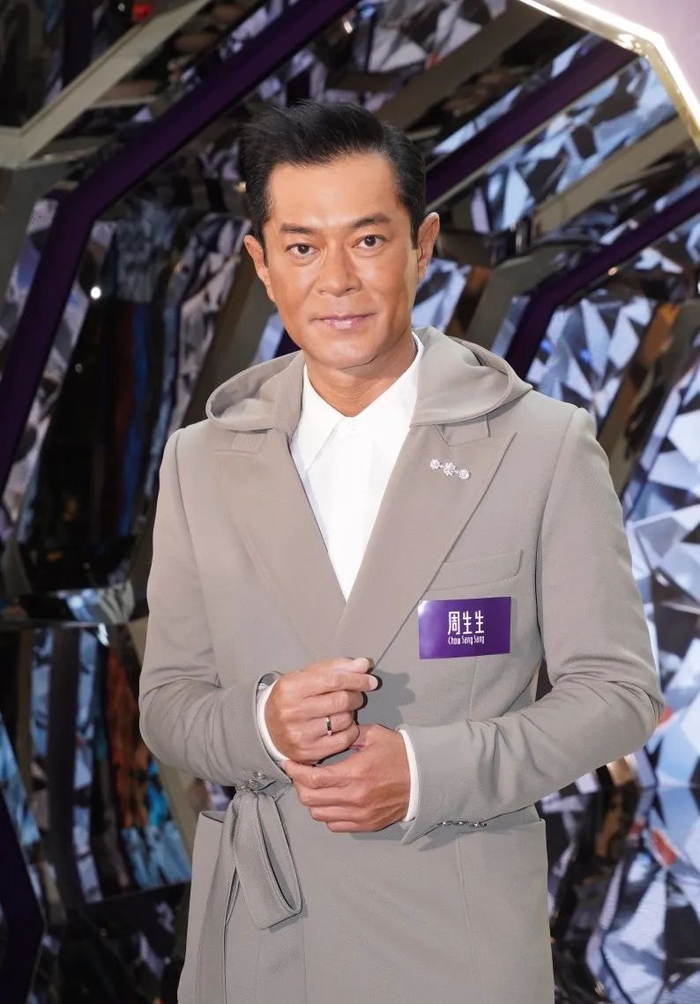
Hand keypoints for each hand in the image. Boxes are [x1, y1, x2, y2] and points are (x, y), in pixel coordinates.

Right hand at [265, 656, 377, 764]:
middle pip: (341, 701)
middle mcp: (292, 712)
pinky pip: (343, 740)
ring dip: (351, 713)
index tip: (370, 680)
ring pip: (343, 720)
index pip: (333, 680)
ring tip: (342, 710)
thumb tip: (364, 664)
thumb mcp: (306, 676)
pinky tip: (342, 725)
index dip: (356, 679)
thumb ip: (335, 668)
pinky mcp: (308, 752)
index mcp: (291, 688)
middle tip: (355, 696)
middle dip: (355, 696)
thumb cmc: (292, 697)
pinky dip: (350, 730)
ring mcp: (300, 734)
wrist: (267, 727)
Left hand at [281, 723, 409, 830]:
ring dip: (312, 801)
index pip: (312, 779)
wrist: (426, 778)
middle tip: (300, 774)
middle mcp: (355, 797)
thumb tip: (327, 734)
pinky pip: (335, 825)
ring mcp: (361, 814)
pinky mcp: (367, 824)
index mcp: (355, 773)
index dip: (295, 772)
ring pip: (319, 815)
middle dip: (299, 785)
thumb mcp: (374, 735)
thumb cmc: (400, 754)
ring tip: (315, 787)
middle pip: (310, 800)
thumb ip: (347, 734)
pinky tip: (331, 799)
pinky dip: (327, 813)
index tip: (289, 763)